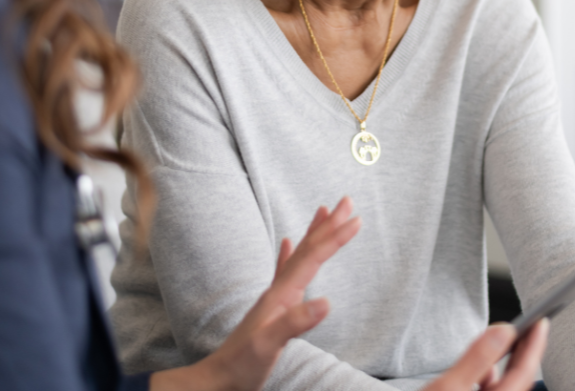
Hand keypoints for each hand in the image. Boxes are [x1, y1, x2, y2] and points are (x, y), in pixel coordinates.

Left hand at [150, 197, 360, 390]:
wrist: (218, 378)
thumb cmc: (242, 364)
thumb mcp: (269, 344)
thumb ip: (295, 322)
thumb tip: (327, 302)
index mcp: (281, 294)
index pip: (313, 258)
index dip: (334, 238)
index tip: (356, 219)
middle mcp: (278, 289)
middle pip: (307, 248)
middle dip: (328, 225)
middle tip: (346, 201)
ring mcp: (274, 296)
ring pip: (299, 254)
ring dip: (314, 232)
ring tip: (324, 211)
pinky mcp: (272, 306)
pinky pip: (284, 270)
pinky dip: (289, 253)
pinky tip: (287, 243)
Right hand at [422, 319, 548, 390]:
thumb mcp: (450, 386)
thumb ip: (478, 358)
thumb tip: (503, 331)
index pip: (524, 374)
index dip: (534, 345)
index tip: (541, 322)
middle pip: (519, 382)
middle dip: (526, 354)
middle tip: (533, 327)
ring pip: (507, 389)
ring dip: (510, 366)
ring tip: (510, 342)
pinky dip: (493, 378)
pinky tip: (486, 370)